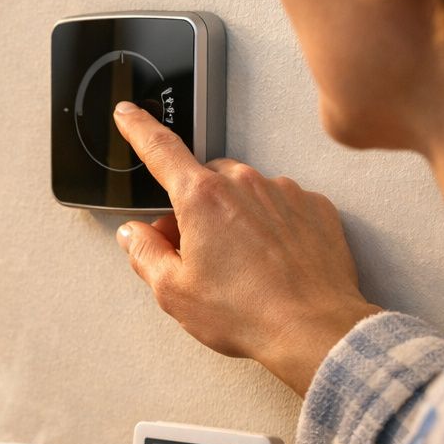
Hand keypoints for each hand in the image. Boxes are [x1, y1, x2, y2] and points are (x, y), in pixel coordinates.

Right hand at [112, 101, 381, 395]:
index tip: (128, 114)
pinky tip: (271, 262)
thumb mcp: (174, 292)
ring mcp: (284, 192)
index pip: (161, 150)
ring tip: (241, 266)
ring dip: (234, 218)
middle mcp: (244, 183)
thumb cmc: (246, 313)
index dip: (139, 129)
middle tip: (196, 253)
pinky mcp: (314, 207)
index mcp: (202, 199)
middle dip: (194, 209)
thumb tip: (135, 235)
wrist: (314, 329)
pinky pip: (281, 206)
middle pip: (204, 182)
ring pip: (244, 193)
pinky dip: (270, 226)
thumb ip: (145, 254)